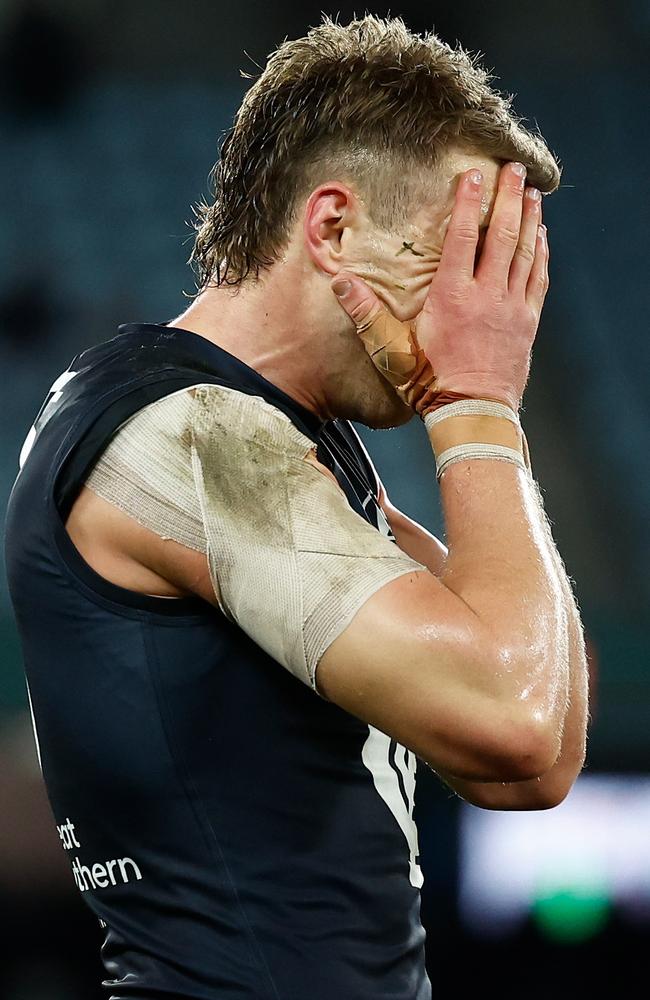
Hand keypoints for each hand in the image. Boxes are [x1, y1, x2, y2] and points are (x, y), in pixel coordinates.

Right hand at [332, 162, 549, 412]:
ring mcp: (511, 308)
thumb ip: (365, 314)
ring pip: (525, 253)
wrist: (472, 413)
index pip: (463, 236)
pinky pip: (538, 279)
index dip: (469, 201)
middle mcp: (487, 295)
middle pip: (502, 235)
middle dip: (509, 198)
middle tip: (516, 170)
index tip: (475, 174)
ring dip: (530, 220)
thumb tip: (340, 282)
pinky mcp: (527, 323)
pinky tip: (541, 237)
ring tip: (534, 193)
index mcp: (452, 296)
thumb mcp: (390, 350)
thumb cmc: (429, 384)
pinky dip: (540, 254)